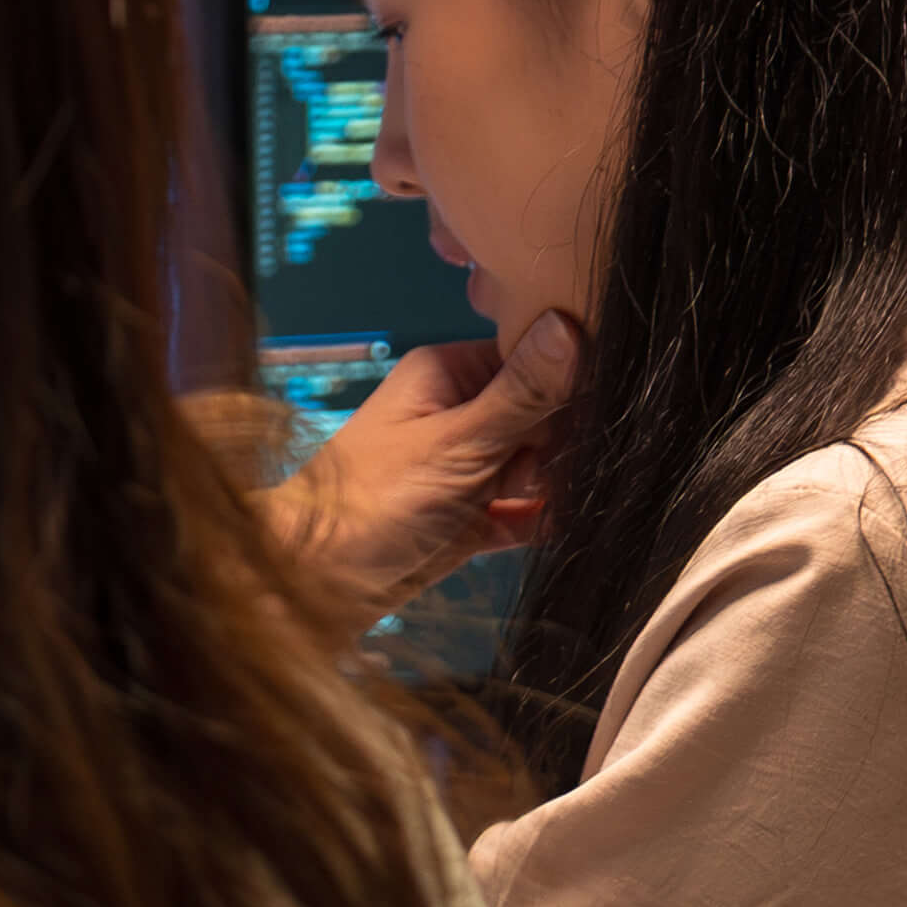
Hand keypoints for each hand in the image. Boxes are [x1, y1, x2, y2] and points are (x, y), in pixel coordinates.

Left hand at [265, 313, 581, 634]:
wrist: (321, 584)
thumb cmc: (375, 499)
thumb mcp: (458, 441)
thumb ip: (523, 392)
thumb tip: (570, 323)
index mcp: (449, 373)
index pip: (532, 355)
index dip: (566, 379)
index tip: (585, 406)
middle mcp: (462, 411)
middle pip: (547, 413)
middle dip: (557, 443)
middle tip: (528, 468)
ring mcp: (472, 464)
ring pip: (545, 462)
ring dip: (552, 482)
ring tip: (521, 500)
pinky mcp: (478, 514)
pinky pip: (533, 507)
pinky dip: (544, 517)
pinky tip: (550, 524)